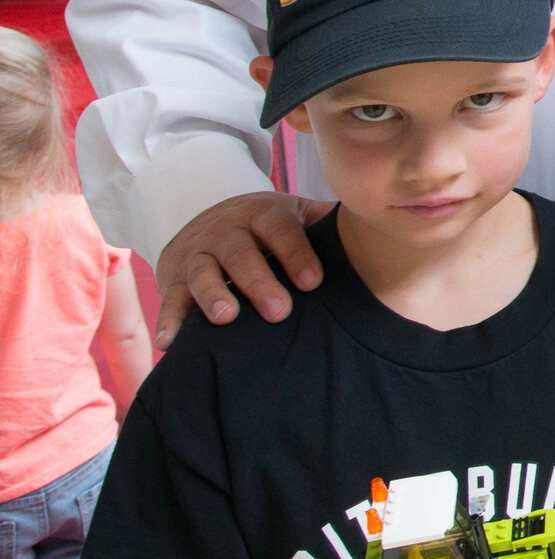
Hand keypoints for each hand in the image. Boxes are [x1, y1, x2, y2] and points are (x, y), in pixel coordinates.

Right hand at [155, 190, 325, 345]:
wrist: (208, 220)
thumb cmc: (269, 227)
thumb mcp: (296, 215)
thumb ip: (328, 222)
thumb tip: (381, 227)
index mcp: (262, 214)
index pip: (280, 230)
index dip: (296, 254)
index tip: (313, 282)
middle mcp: (226, 231)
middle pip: (240, 253)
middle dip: (258, 280)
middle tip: (279, 311)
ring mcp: (197, 254)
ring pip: (202, 273)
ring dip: (213, 296)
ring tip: (227, 318)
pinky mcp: (174, 279)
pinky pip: (170, 300)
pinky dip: (169, 321)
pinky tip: (171, 343)